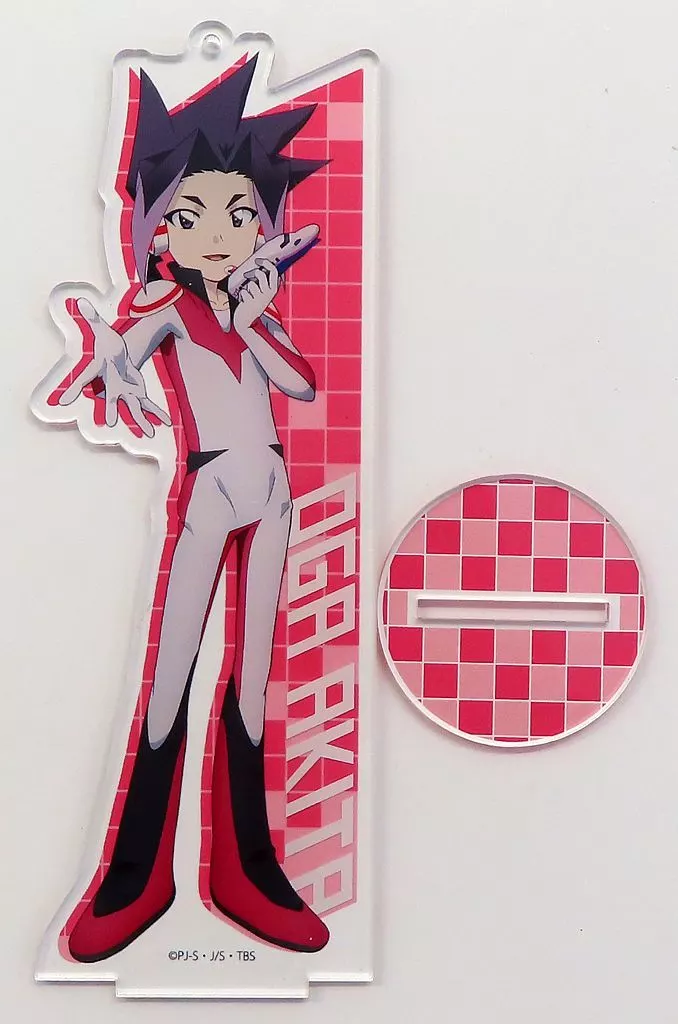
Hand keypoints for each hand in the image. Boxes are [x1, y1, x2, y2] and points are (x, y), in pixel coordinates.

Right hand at [59, 298, 169, 436]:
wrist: (117, 355)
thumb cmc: (107, 345)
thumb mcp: (102, 330)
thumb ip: (92, 318)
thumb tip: (80, 302)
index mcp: (102, 370)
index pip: (84, 378)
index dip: (72, 388)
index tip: (62, 400)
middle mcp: (112, 384)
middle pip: (110, 398)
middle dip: (110, 410)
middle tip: (108, 423)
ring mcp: (125, 390)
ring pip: (132, 407)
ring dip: (141, 420)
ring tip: (148, 433)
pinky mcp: (137, 391)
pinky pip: (147, 404)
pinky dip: (156, 412)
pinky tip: (165, 421)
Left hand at [232, 259, 279, 332]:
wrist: (247, 322)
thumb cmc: (254, 305)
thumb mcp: (262, 293)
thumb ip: (262, 281)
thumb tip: (257, 266)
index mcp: (273, 289)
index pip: (274, 271)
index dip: (266, 263)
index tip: (258, 261)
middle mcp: (269, 293)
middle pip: (261, 274)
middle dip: (253, 272)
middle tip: (248, 274)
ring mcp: (260, 298)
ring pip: (251, 283)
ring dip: (247, 287)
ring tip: (248, 294)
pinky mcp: (251, 302)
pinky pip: (244, 291)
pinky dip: (242, 295)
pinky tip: (244, 301)